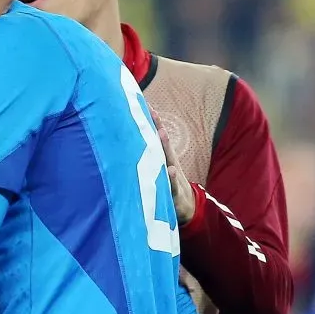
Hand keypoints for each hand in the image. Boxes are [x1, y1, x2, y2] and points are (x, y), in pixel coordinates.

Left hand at [152, 110, 195, 224]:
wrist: (186, 208)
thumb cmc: (166, 187)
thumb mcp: (155, 174)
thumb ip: (146, 161)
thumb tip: (128, 147)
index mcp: (163, 159)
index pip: (156, 139)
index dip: (152, 123)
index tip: (144, 106)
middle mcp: (169, 164)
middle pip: (163, 143)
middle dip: (158, 128)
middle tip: (152, 112)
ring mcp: (173, 176)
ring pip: (168, 159)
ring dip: (165, 147)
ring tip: (161, 133)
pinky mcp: (175, 192)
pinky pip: (173, 185)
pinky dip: (172, 178)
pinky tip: (170, 171)